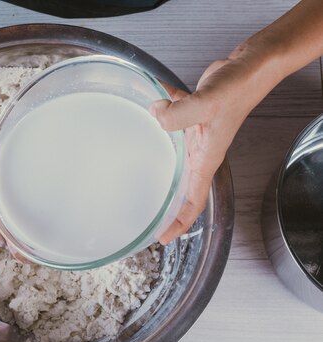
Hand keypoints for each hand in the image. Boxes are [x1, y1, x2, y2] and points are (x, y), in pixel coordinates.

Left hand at [149, 42, 278, 243]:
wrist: (249, 66)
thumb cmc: (239, 89)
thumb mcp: (208, 105)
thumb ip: (178, 114)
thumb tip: (154, 115)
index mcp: (206, 159)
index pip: (192, 202)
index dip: (178, 224)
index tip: (161, 238)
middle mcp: (199, 151)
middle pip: (178, 186)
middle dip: (162, 202)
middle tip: (140, 212)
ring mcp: (193, 133)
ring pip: (169, 154)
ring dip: (153, 160)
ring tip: (130, 168)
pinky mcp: (188, 114)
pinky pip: (166, 118)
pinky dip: (155, 113)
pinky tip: (142, 103)